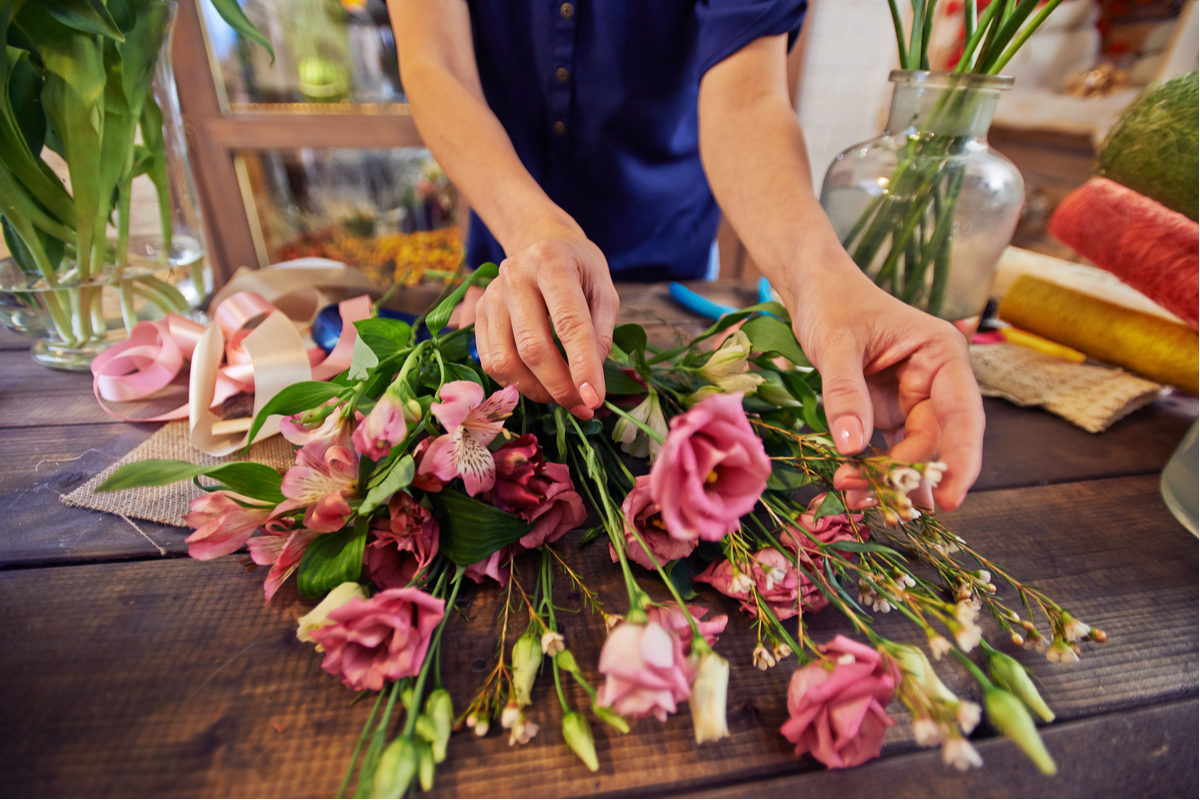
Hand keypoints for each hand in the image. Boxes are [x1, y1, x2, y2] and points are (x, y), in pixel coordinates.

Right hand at [472, 228, 619, 418]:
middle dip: (560, 386)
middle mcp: (514, 276)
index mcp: (551, 262)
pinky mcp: (478, 314)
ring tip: (561, 396)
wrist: (540, 242)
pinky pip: (491, 362)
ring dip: (536, 390)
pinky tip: (538, 384)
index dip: (582, 365)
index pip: (568, 323)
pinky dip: (516, 383)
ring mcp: (491, 296)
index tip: (594, 399)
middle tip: (582, 405)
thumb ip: (602, 331)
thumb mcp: (603, 288)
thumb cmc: (578, 269)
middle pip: (532, 347)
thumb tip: (589, 379)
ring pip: (506, 361)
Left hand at [785, 261, 984, 510]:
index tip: (949, 498)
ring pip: (911, 452)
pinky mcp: (888, 412)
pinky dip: (872, 471)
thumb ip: (845, 393)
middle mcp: (936, 381)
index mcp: (942, 355)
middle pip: (935, 442)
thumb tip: (852, 447)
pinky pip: (888, 449)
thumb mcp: (835, 344)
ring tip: (851, 494)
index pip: (963, 415)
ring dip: (887, 480)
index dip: (961, 459)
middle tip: (868, 498)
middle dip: (905, 475)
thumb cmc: (832, 302)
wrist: (813, 289)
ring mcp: (912, 399)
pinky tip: (852, 488)